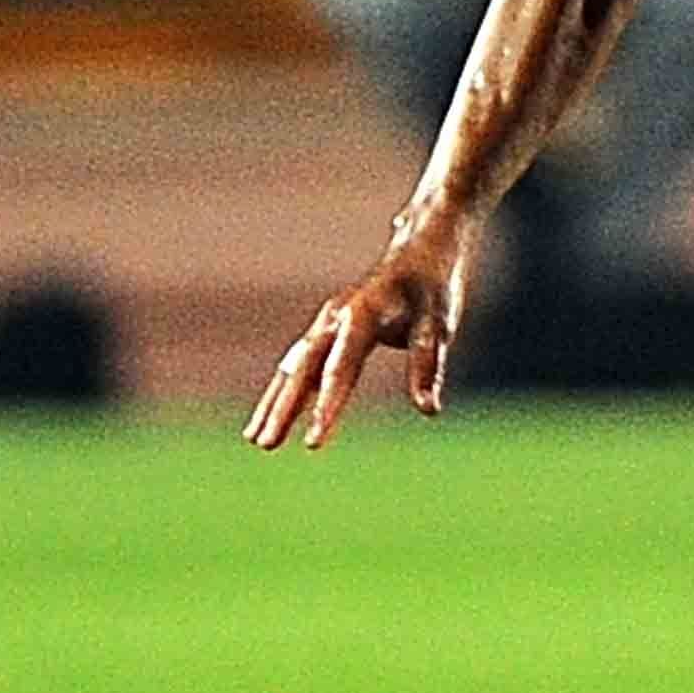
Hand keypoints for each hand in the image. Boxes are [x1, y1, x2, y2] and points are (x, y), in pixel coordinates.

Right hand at [244, 225, 473, 449]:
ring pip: (294, 367)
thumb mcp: (437, 324)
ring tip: (256, 439)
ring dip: (275, 402)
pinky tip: (272, 415)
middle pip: (303, 369)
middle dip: (283, 409)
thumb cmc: (431, 289)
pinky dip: (285, 389)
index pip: (341, 369)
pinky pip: (300, 363)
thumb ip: (428, 365)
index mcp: (362, 315)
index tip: (313, 443)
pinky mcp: (328, 329)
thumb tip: (428, 410)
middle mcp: (335, 318)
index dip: (327, 407)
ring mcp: (327, 322)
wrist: (420, 247)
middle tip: (265, 445)